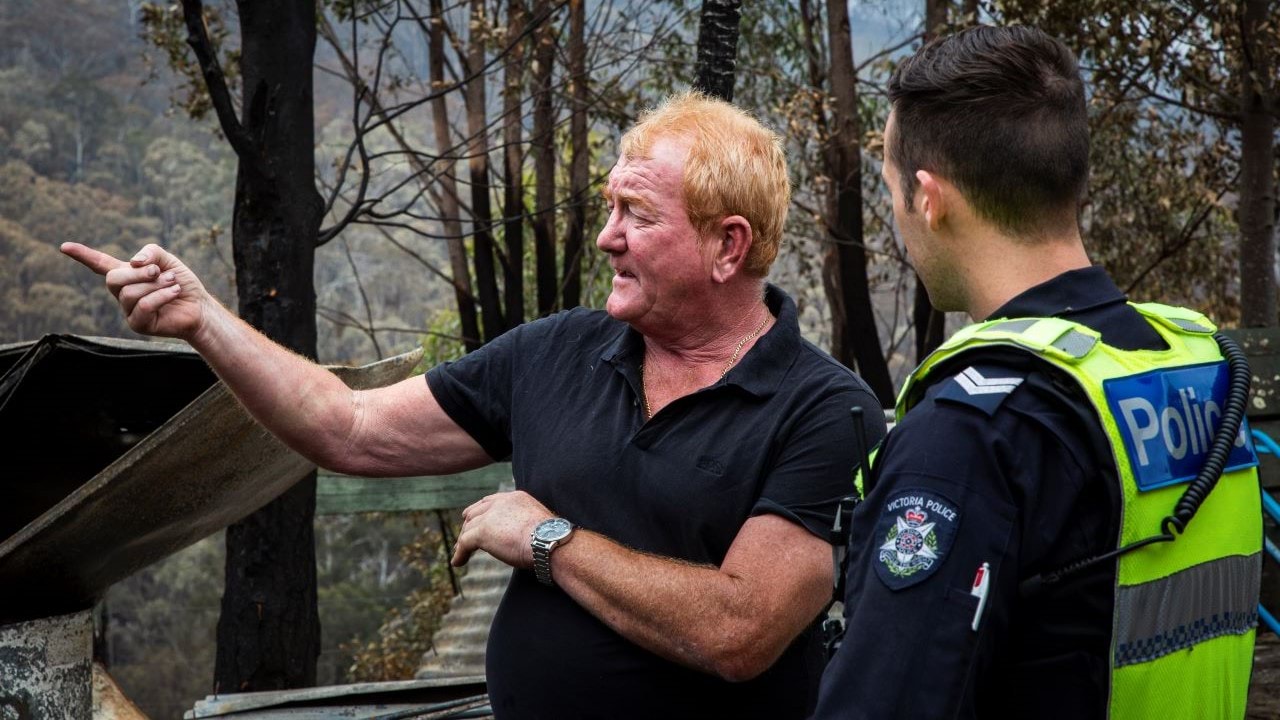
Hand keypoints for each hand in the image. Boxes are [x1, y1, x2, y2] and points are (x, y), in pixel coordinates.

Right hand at [61, 242, 211, 340]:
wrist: (199, 306)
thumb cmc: (181, 283)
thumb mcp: (167, 260)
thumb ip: (150, 252)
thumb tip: (134, 263)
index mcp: (126, 274)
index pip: (100, 264)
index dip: (83, 255)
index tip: (63, 247)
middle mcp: (122, 293)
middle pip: (113, 279)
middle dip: (138, 273)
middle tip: (158, 271)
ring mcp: (128, 310)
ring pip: (130, 293)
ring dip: (156, 284)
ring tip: (172, 283)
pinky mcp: (138, 324)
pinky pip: (143, 306)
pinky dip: (161, 296)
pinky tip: (174, 293)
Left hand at [452, 491, 553, 568]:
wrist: (550, 542)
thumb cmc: (552, 540)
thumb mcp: (538, 525)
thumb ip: (525, 525)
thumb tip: (523, 538)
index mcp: (515, 498)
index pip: (491, 501)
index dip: (479, 511)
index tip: (472, 519)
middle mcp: (501, 503)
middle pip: (476, 512)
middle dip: (468, 525)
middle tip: (462, 539)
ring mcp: (490, 517)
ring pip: (469, 528)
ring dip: (462, 541)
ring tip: (459, 553)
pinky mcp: (482, 532)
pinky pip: (464, 543)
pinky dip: (460, 553)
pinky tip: (457, 562)